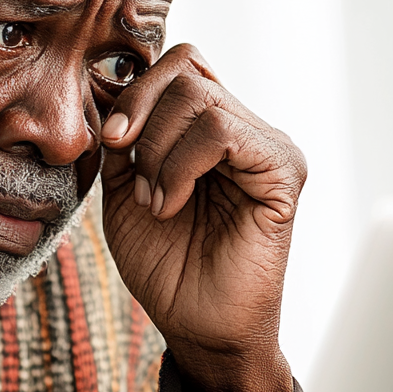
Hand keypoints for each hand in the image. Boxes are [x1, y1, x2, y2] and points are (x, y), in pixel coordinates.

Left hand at [99, 44, 305, 391]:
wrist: (195, 325)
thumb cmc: (165, 263)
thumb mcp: (126, 189)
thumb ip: (124, 139)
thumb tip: (109, 89)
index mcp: (209, 129)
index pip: (177, 66)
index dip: (136, 91)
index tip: (111, 142)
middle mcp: (244, 128)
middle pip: (185, 68)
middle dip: (141, 117)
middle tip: (134, 177)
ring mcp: (267, 146)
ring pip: (200, 95)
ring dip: (158, 151)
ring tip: (156, 201)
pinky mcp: (283, 170)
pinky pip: (223, 131)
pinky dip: (181, 166)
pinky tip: (171, 203)